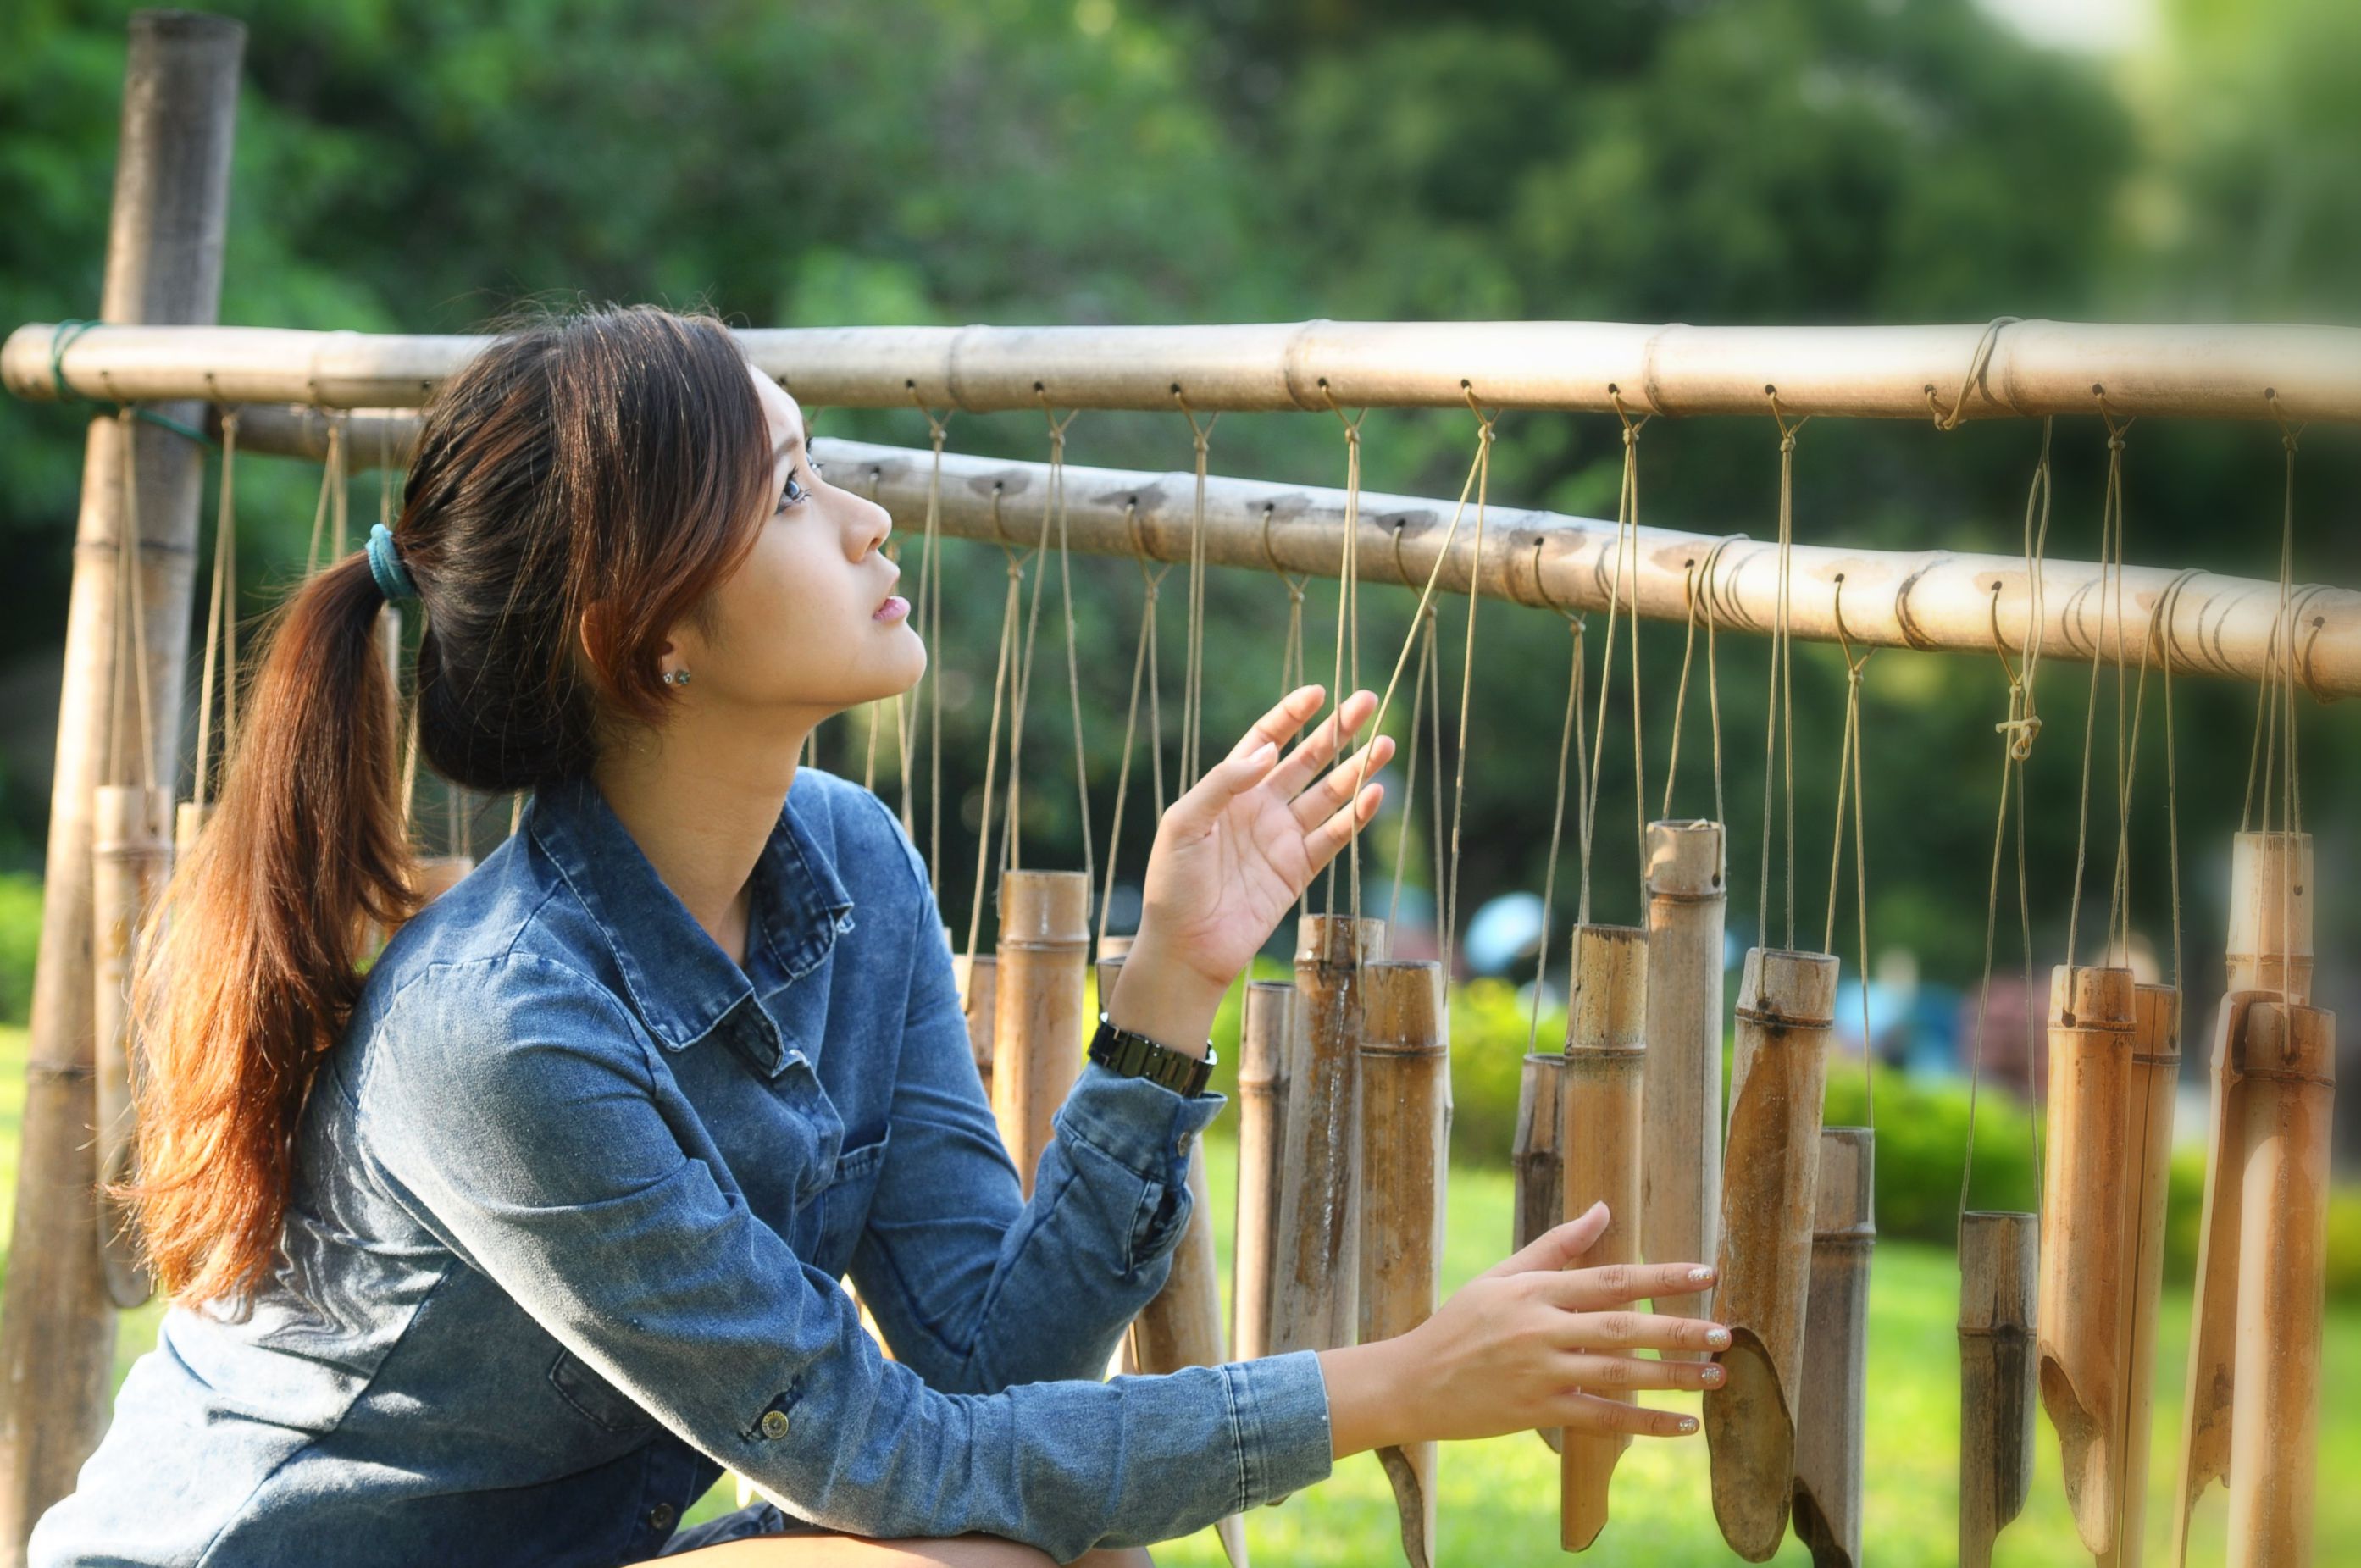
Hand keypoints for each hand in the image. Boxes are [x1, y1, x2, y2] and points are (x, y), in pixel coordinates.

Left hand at [1128, 685, 1392, 1004]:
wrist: (1185, 946)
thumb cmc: (1172, 883)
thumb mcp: (1184, 823)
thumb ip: (1223, 783)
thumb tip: (1268, 752)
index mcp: (1230, 790)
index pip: (1266, 740)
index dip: (1292, 716)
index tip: (1319, 692)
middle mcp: (1261, 808)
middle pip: (1308, 760)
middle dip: (1338, 731)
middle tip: (1367, 701)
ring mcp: (1283, 839)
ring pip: (1329, 794)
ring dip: (1358, 769)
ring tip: (1385, 744)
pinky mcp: (1299, 871)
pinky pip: (1334, 837)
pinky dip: (1356, 816)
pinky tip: (1375, 793)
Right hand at [1315, 1203, 1725, 1458]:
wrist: (1411, 1381)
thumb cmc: (1459, 1324)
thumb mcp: (1502, 1277)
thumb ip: (1556, 1246)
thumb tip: (1602, 1209)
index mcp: (1534, 1290)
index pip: (1610, 1279)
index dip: (1660, 1277)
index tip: (1707, 1274)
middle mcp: (1540, 1329)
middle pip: (1622, 1327)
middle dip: (1678, 1330)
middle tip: (1724, 1332)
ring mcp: (1540, 1373)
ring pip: (1619, 1374)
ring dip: (1673, 1377)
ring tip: (1717, 1376)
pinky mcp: (1538, 1412)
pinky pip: (1603, 1418)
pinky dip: (1646, 1423)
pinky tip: (1684, 1426)